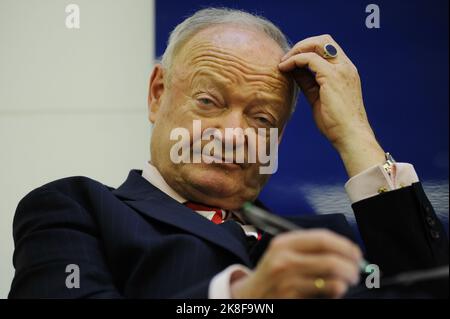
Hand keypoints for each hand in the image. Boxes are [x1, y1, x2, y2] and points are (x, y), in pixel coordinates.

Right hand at [230, 229, 361, 298]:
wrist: (250, 294)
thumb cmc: (273, 272)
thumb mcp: (283, 252)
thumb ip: (309, 248)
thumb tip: (348, 252)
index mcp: (284, 243)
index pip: (322, 238)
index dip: (345, 245)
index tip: (356, 253)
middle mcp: (284, 259)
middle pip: (330, 260)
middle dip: (351, 267)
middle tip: (356, 272)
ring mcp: (287, 281)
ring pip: (332, 280)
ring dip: (345, 283)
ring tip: (345, 283)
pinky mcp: (291, 298)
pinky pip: (324, 295)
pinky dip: (334, 294)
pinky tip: (331, 293)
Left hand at [279, 35, 384, 176]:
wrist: (350, 136)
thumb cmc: (336, 123)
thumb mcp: (318, 97)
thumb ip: (308, 82)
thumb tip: (293, 71)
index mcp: (345, 71)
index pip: (327, 48)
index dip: (307, 49)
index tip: (291, 61)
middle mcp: (346, 67)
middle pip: (323, 39)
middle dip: (302, 45)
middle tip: (287, 59)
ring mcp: (340, 70)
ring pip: (316, 44)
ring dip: (296, 50)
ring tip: (283, 63)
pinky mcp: (332, 77)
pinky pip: (309, 58)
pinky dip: (294, 60)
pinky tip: (284, 68)